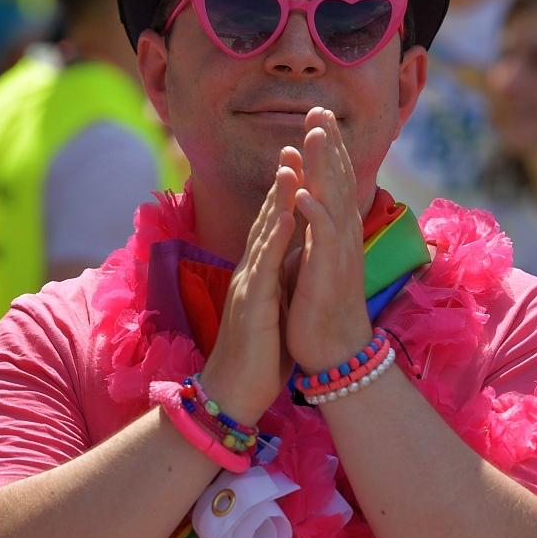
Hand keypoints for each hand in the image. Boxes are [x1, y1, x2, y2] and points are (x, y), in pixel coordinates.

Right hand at [198, 156, 299, 421]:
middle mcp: (251, 272)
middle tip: (295, 143)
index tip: (301, 158)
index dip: (287, 190)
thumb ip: (280, 279)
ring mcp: (248, 286)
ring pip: (263, 235)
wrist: (234, 394)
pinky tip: (282, 216)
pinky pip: (264, 268)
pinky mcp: (250, 307)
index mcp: (260, 273)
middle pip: (266, 218)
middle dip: (282, 181)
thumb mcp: (274, 307)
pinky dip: (273, 239)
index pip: (274, 223)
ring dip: (276, 199)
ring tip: (290, 166)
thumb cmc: (258, 355)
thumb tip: (293, 259)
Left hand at [284, 108, 371, 372]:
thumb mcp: (316, 259)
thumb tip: (309, 202)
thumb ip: (315, 230)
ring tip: (313, 136)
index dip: (327, 149)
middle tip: (319, 109)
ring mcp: (338, 254)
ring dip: (323, 167)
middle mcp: (342, 237)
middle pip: (337, 181)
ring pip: (333, 201)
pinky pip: (323, 239)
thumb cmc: (321, 308)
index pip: (333, 181)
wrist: (334, 353)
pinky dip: (314, 214)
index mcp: (336, 232)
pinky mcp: (329, 274)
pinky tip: (303, 192)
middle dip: (328, 145)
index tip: (317, 117)